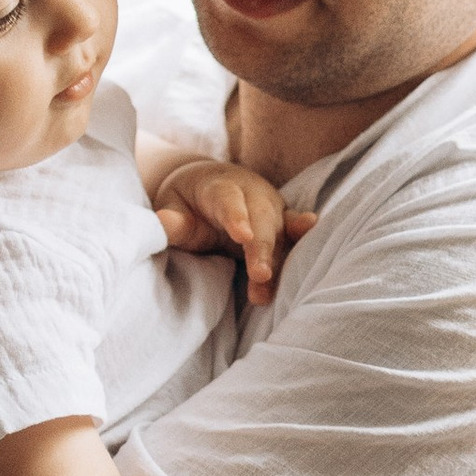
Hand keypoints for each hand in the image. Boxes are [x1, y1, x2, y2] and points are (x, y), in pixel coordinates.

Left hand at [153, 155, 316, 307]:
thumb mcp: (172, 204)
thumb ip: (171, 219)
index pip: (228, 200)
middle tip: (260, 275)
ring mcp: (271, 207)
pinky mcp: (281, 223)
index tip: (242, 235)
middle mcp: (252, 194)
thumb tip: (162, 223)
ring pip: (278, 234)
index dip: (237, 217)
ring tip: (265, 291)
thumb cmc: (187, 201)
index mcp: (221, 186)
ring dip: (275, 262)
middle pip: (261, 219)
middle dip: (262, 248)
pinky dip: (301, 245)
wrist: (208, 184)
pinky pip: (292, 237)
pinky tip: (313, 254)